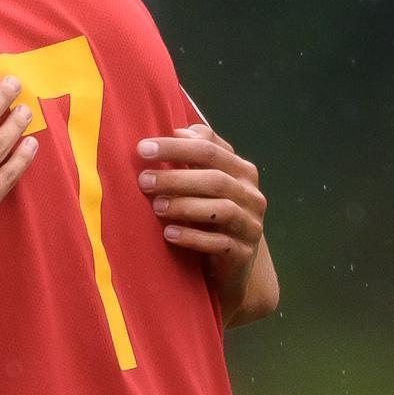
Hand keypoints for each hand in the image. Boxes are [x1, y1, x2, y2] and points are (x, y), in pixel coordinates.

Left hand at [136, 124, 267, 318]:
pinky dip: (192, 238)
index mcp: (242, 171)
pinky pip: (219, 243)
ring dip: (185, 206)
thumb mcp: (208, 182)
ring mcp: (250, 225)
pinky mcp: (243, 253)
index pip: (210, 149)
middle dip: (176, 177)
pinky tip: (169, 234)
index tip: (142, 148)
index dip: (176, 146)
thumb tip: (178, 131)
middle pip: (215, 179)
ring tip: (156, 206)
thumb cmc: (212, 215)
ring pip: (220, 209)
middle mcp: (252, 195)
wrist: (233, 263)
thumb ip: (198, 155)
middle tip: (143, 180)